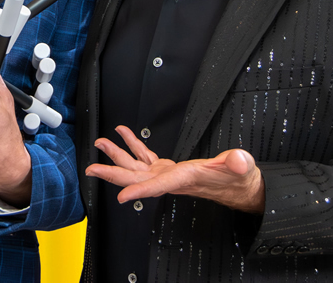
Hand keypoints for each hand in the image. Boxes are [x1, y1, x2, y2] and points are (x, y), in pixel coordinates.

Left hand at [85, 125, 264, 213]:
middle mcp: (171, 179)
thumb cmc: (239, 180)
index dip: (140, 191)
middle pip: (136, 178)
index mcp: (185, 179)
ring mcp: (168, 173)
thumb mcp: (241, 169)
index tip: (121, 197)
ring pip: (136, 166)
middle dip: (112, 173)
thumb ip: (238, 164)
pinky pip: (146, 156)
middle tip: (91, 168)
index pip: (158, 187)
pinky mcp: (169, 167)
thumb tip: (238, 160)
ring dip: (117, 155)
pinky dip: (133, 145)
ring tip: (100, 143)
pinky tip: (124, 135)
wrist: (240, 185)